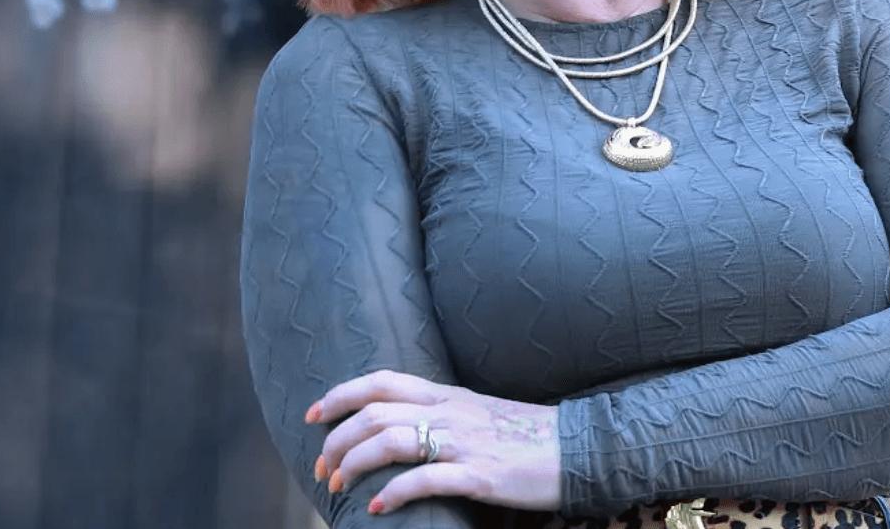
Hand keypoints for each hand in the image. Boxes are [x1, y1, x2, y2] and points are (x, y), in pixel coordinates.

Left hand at [306, 370, 560, 515]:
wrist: (577, 448)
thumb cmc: (523, 435)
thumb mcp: (474, 410)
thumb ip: (437, 411)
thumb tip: (395, 423)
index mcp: (444, 394)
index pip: (379, 381)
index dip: (339, 395)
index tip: (313, 415)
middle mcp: (448, 413)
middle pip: (373, 414)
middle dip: (336, 441)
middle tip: (321, 468)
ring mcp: (463, 443)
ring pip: (389, 442)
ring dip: (353, 464)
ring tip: (337, 486)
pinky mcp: (479, 475)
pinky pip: (426, 480)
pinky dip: (394, 493)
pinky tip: (376, 508)